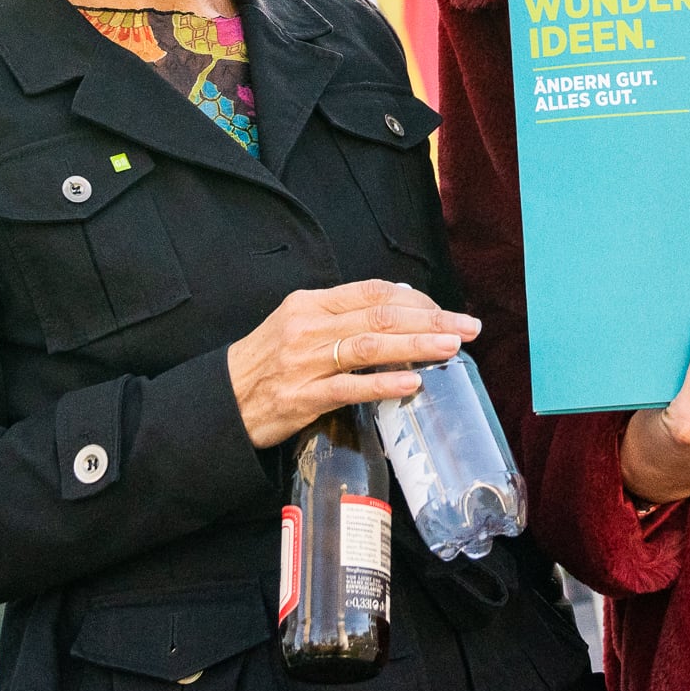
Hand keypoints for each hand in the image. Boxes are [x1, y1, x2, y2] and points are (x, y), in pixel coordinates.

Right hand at [226, 279, 477, 449]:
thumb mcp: (298, 324)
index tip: (446, 310)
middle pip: (380, 315)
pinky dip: (384, 383)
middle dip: (431, 319)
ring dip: (417, 344)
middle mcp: (309, 326)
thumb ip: (341, 316)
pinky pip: (350, 387)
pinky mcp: (303, 396)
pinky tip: (412, 381)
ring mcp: (305, 361)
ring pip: (370, 346)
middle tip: (468, 328)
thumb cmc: (266, 362)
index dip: (416, 299)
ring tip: (451, 347)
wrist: (222, 399)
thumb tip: (396, 309)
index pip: (373, 291)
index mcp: (311, 303)